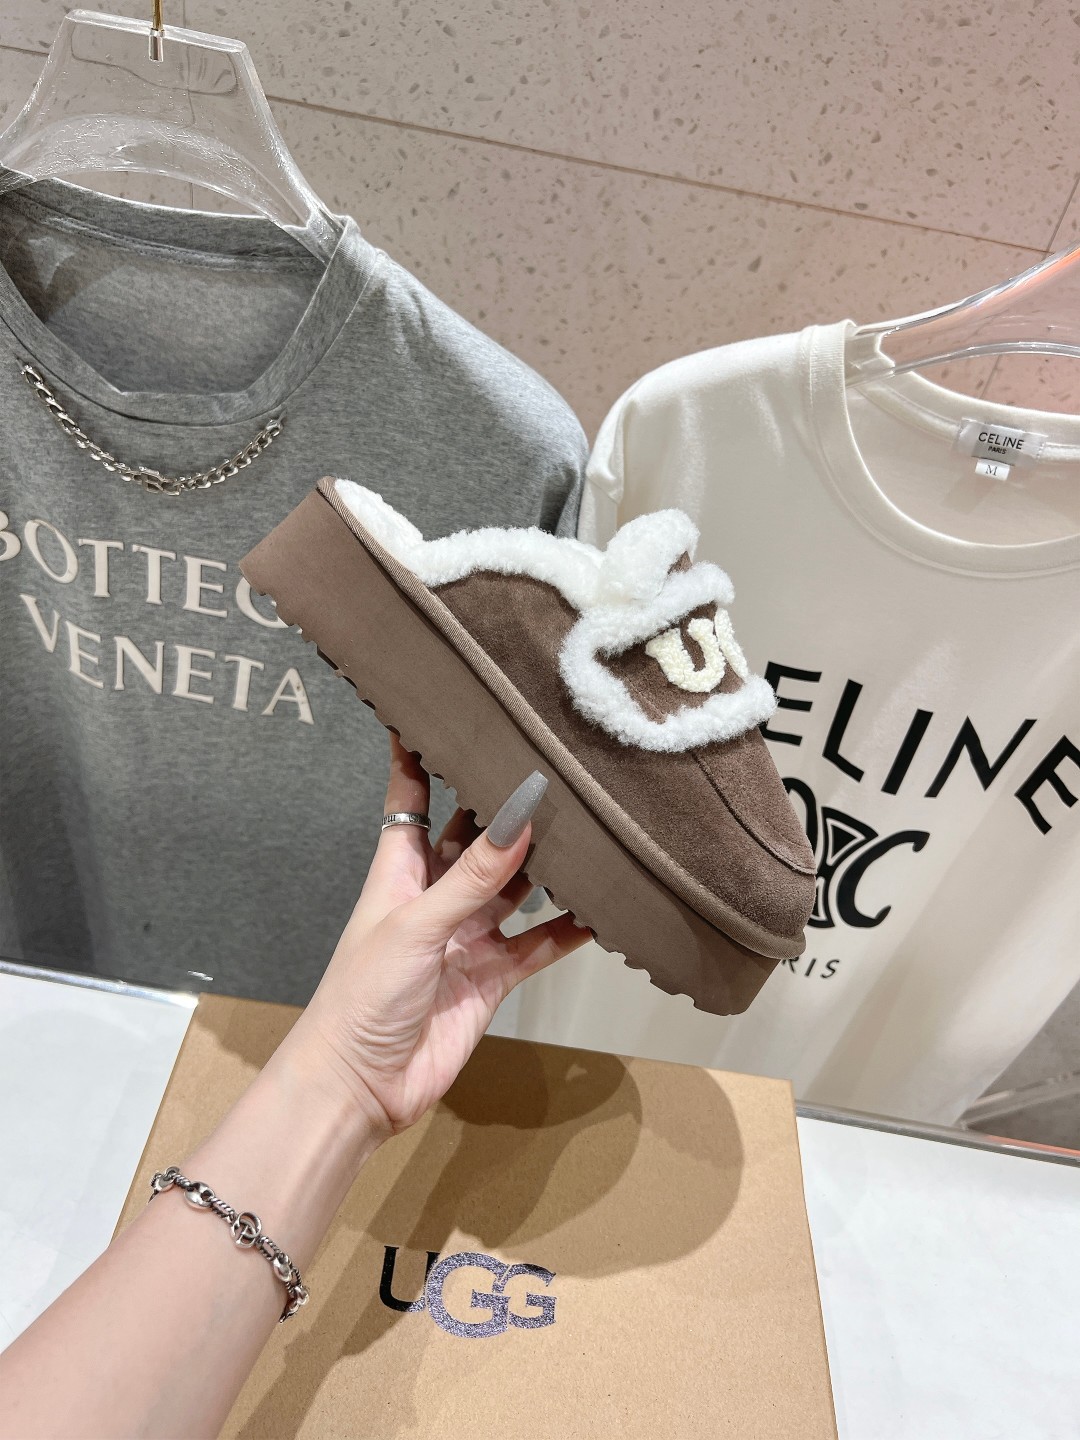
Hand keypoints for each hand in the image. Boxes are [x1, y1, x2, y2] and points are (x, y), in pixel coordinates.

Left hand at [293, 734, 589, 1139]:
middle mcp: (435, 895)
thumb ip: (474, 874)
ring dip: (545, 864)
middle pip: (475, 835)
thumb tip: (521, 813)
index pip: (411, 794)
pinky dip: (569, 929)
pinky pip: (539, 943)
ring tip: (589, 825)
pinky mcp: (492, 977)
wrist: (360, 1086)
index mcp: (399, 869)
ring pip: (515, 886)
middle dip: (505, 805)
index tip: (440, 706)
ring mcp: (466, 935)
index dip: (420, 752)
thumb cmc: (362, 996)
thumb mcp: (417, 924)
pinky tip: (602, 908)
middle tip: (550, 762)